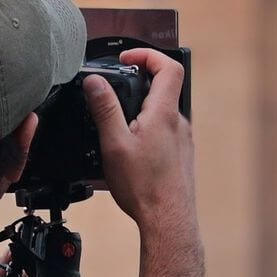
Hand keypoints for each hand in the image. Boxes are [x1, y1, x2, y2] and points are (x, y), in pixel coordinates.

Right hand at [83, 48, 197, 239]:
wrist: (168, 221)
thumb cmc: (144, 188)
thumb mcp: (114, 144)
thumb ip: (105, 109)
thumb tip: (95, 81)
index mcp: (164, 113)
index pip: (168, 67)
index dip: (147, 55)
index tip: (127, 58)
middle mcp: (178, 123)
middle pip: (162, 89)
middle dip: (136, 86)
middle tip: (112, 96)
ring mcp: (182, 140)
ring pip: (161, 113)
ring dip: (139, 112)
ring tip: (116, 130)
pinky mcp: (180, 156)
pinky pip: (163, 133)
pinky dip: (145, 132)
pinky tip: (129, 154)